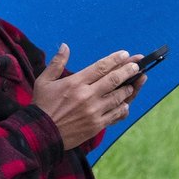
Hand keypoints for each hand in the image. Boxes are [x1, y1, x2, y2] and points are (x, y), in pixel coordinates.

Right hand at [32, 44, 146, 149]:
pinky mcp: (97, 125)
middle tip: (137, 66)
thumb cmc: (42, 105)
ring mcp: (94, 111)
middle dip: (129, 71)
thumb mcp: (44, 81)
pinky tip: (126, 105)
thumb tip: (65, 45)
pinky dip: (123, 109)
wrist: (41, 133)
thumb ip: (56, 63)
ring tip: (133, 84)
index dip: (115, 59)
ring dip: (129, 89)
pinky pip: (116, 115)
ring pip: (118, 97)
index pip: (101, 67)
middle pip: (114, 80)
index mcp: (75, 82)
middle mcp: (87, 95)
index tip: (126, 54)